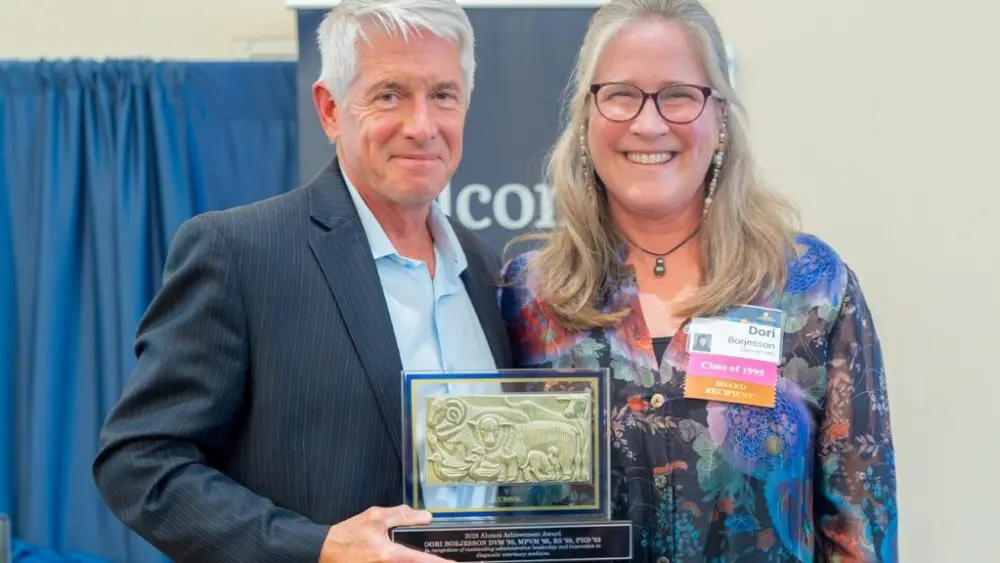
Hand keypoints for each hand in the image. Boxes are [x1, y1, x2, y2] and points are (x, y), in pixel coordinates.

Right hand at [319, 505, 451, 562]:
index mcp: (390, 555)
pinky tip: (410, 558)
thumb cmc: (348, 534)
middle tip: (447, 559)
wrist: (324, 550)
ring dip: (419, 561)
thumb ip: (402, 515)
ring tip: (430, 557)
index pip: (422, 560)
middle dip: (430, 562)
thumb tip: (426, 516)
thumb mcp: (374, 517)